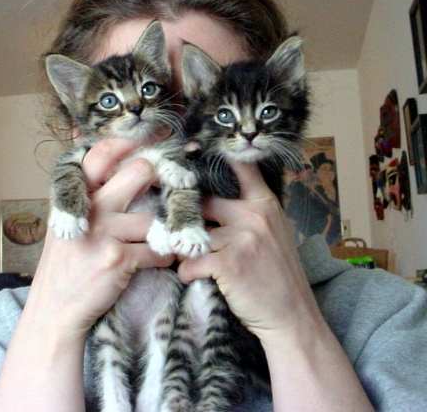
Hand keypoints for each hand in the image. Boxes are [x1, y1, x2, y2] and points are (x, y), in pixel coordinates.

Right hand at [28, 138, 174, 337]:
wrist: (55, 307)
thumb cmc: (68, 260)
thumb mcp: (68, 218)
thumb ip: (85, 188)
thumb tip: (93, 145)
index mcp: (76, 193)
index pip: (103, 152)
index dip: (133, 142)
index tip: (158, 139)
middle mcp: (90, 207)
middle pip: (140, 171)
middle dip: (161, 178)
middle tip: (175, 186)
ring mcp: (104, 232)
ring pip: (154, 217)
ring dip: (166, 230)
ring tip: (164, 238)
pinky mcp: (117, 259)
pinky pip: (158, 250)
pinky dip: (164, 256)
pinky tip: (159, 259)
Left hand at [177, 160, 321, 339]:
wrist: (293, 316)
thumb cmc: (279, 274)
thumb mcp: (273, 232)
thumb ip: (248, 212)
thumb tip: (211, 201)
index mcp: (265, 203)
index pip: (240, 167)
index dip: (213, 157)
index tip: (191, 151)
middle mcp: (254, 214)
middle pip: (204, 199)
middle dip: (187, 213)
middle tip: (175, 224)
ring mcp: (242, 237)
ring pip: (193, 233)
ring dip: (185, 248)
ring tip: (190, 259)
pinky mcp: (229, 263)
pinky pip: (191, 261)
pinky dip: (187, 271)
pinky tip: (195, 276)